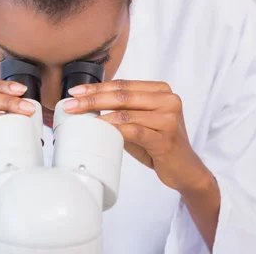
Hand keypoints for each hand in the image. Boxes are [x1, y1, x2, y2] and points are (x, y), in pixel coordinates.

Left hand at [63, 80, 212, 193]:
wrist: (185, 169)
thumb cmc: (159, 144)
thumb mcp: (140, 121)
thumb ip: (121, 110)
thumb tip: (86, 106)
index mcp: (161, 90)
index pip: (123, 85)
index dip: (97, 87)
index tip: (75, 91)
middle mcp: (168, 100)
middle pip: (122, 95)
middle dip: (92, 98)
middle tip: (71, 103)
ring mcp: (169, 118)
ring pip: (125, 111)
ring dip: (98, 113)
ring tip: (79, 117)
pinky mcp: (165, 137)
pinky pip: (133, 129)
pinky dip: (113, 128)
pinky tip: (99, 128)